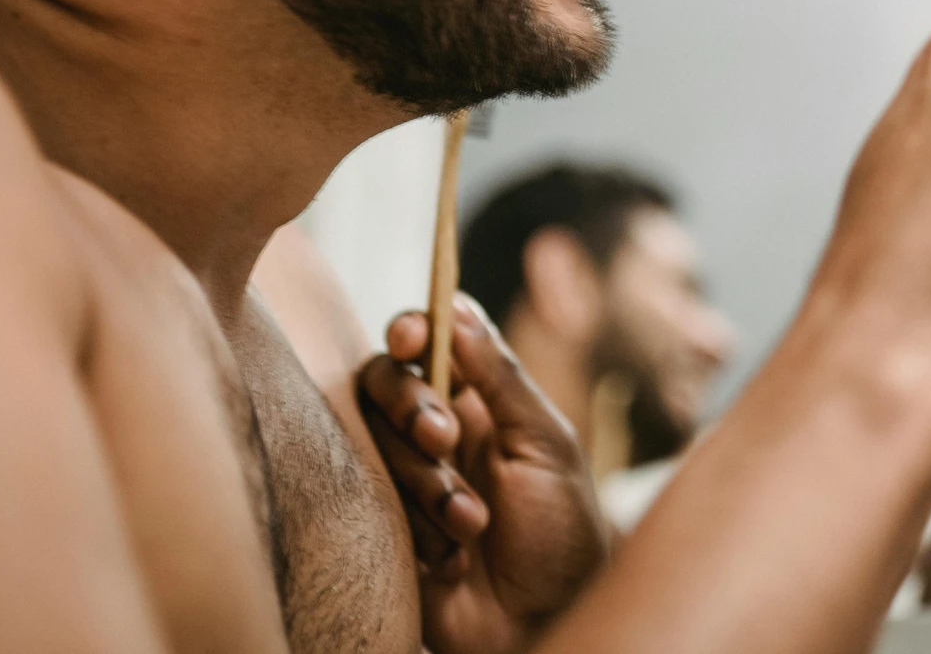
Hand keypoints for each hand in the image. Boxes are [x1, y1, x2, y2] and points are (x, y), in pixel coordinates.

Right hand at [359, 296, 608, 653]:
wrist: (540, 623)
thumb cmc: (561, 535)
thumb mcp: (547, 446)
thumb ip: (502, 378)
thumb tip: (459, 307)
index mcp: (483, 403)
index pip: (432, 343)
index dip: (412, 329)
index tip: (410, 337)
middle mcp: (439, 432)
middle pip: (386, 382)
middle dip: (409, 404)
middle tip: (443, 437)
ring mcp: (407, 478)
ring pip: (377, 442)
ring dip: (427, 483)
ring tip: (471, 523)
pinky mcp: (385, 524)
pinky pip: (369, 500)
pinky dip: (417, 527)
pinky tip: (452, 559)